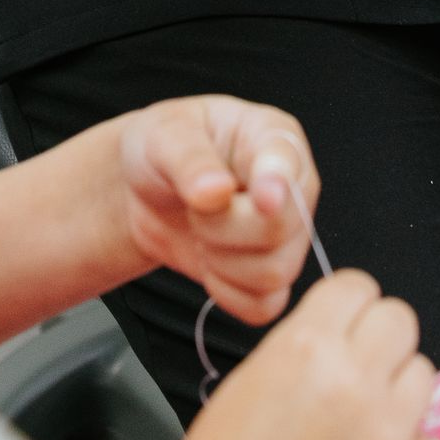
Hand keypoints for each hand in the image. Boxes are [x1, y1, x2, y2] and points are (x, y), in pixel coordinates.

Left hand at [115, 97, 317, 324]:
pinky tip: (209, 264)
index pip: (289, 163)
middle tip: (195, 208)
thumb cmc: (164, 147)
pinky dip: (227, 294)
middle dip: (221, 227)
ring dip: (221, 261)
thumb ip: (190, 160)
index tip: (262, 198)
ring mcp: (288, 235)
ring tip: (201, 232)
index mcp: (274, 136)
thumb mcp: (165, 134)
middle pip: (280, 228)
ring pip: (274, 273)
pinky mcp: (271, 276)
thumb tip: (215, 191)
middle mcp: (292, 187)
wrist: (146, 190)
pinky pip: (264, 305)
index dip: (278, 184)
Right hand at [149, 271, 436, 439]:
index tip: (343, 326)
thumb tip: (339, 334)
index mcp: (308, 348)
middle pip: (401, 320)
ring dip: (396, 390)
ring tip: (358, 425)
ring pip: (422, 374)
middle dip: (378, 340)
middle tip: (355, 371)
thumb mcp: (246, 385)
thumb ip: (302, 349)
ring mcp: (392, 436)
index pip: (359, 287)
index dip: (348, 307)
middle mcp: (358, 382)